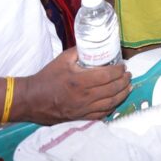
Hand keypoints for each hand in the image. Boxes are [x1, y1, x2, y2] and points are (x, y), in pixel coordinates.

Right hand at [14, 47, 131, 123]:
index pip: (107, 75)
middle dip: (124, 82)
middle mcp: (84, 96)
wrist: (32, 99)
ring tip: (128, 87)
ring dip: (122, 95)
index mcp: (80, 80)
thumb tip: (94, 44)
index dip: (119, 71)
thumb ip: (80, 51)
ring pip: (110, 103)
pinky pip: (101, 114)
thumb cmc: (47, 77)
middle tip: (128, 75)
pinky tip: (116, 101)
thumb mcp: (63, 59)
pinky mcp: (80, 117)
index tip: (123, 66)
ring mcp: (83, 109)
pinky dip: (112, 107)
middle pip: (112, 90)